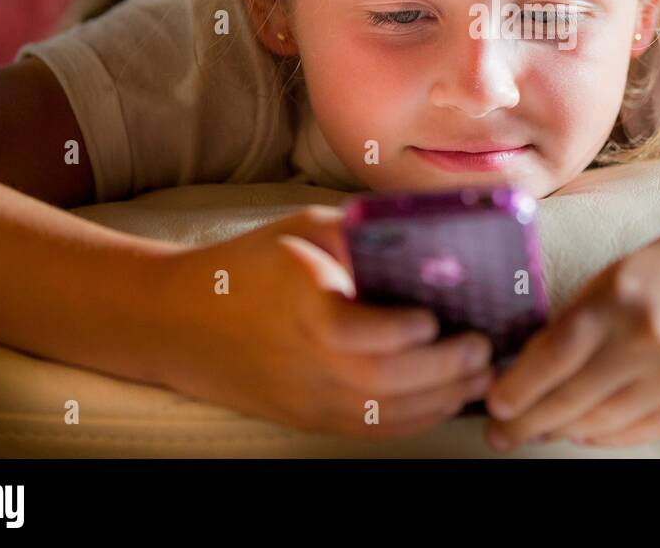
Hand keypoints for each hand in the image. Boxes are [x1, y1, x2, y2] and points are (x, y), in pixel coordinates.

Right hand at [153, 205, 495, 437]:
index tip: (436, 316)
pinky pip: (370, 430)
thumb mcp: (303, 229)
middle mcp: (305, 361)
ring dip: (440, 399)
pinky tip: (445, 398)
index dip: (406, 331)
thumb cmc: (248, 265)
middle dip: (444, 370)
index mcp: (302, 307)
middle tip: (481, 348)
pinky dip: (414, 418)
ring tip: (478, 375)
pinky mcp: (308, 418)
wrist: (177, 321)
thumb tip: (432, 240)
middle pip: (384, 382)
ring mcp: (306, 397)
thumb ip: (363, 235)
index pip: (360, 334)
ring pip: (384, 414)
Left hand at [481, 205, 659, 449]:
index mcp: (623, 296)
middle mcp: (648, 341)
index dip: (517, 386)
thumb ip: (582, 312)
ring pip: (600, 421)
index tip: (495, 401)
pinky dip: (602, 434)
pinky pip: (637, 431)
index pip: (552, 356)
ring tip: (536, 431)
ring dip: (561, 429)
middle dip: (527, 421)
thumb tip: (534, 358)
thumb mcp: (627, 269)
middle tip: (501, 432)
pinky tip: (581, 430)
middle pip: (569, 397)